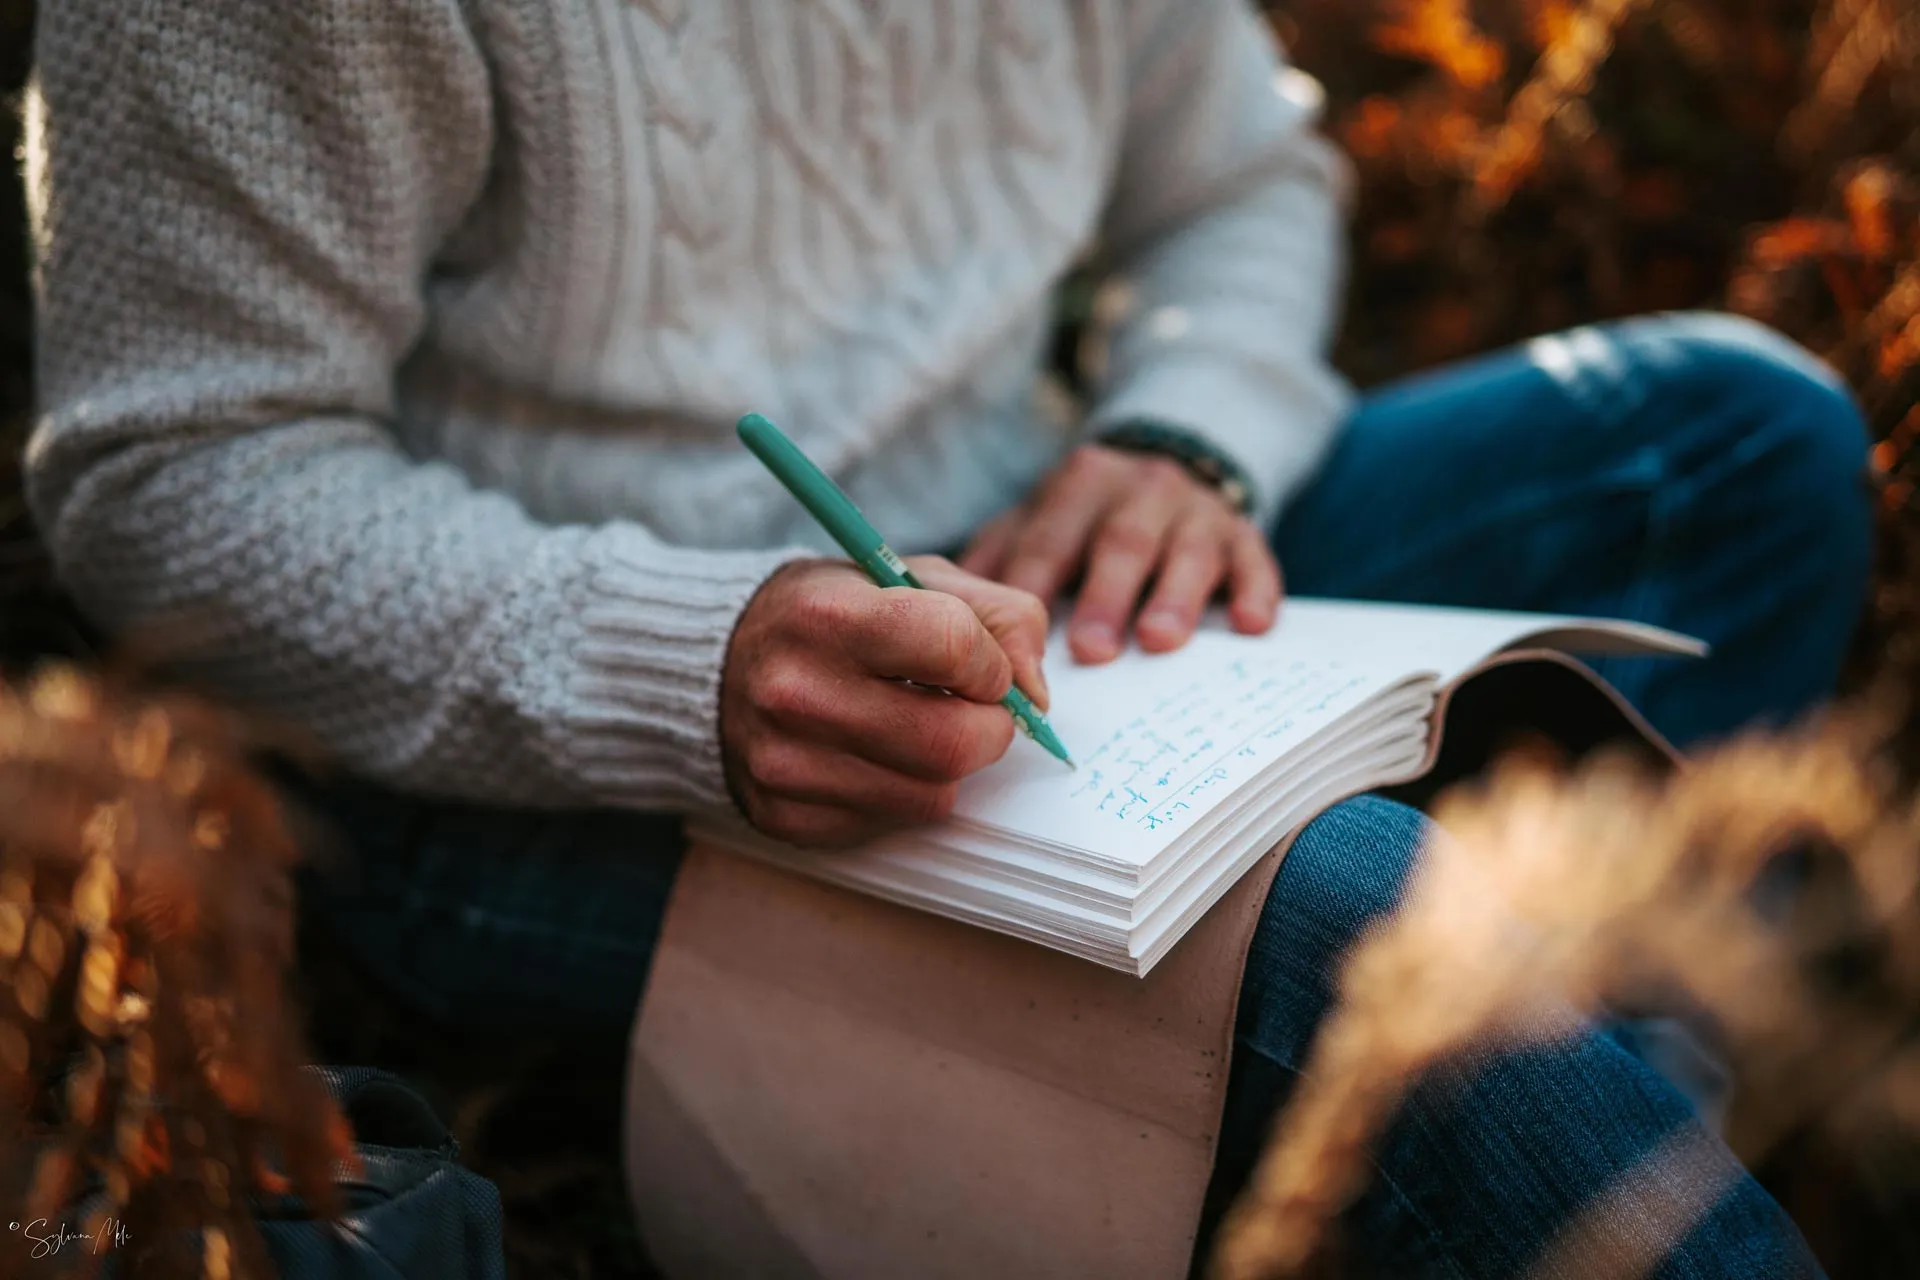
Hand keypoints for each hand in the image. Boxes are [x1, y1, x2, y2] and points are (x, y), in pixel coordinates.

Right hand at [720, 555, 1050, 847]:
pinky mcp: (784, 816)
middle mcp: (796, 691)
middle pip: (952, 741)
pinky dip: (905, 794)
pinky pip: (891, 823)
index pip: (953, 645)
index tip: (982, 666)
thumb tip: (1036, 693)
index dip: (991, 663)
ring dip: (950, 767)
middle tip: (979, 713)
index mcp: (827, 614)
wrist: (711, 664)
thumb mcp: (904, 578)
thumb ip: (995, 615)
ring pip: (932, 795)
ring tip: (922, 729)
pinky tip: (876, 756)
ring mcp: (785, 763)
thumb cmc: (829, 615)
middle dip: (991, 730)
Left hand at [959, 444, 1281, 663]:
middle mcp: (1141, 489)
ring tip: (1159, 642)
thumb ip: (998, 553)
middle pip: (1120, 542)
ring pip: (1188, 551)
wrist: (1172, 467)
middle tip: (1090, 650)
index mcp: (1080, 485)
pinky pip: (1256, 561)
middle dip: (1104, 595)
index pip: (1050, 537)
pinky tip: (1252, 625)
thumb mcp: (1039, 518)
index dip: (1033, 586)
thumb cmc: (1087, 517)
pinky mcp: (1245, 534)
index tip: (1015, 639)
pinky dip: (1257, 591)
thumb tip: (939, 602)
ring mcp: (1197, 511)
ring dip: (1175, 597)